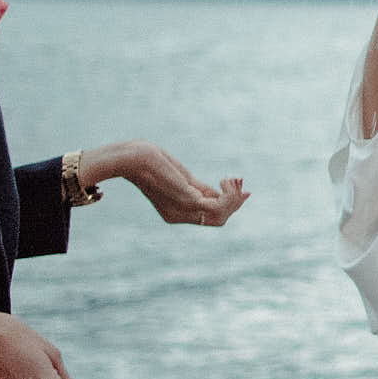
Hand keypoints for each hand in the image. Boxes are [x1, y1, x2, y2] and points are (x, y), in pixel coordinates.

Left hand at [78, 141, 249, 225]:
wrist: (133, 158)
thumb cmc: (154, 162)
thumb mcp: (183, 178)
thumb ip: (202, 189)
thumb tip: (227, 193)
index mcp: (175, 213)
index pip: (210, 218)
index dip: (230, 205)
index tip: (245, 190)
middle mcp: (178, 216)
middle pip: (219, 220)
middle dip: (235, 202)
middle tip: (238, 181)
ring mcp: (182, 211)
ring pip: (221, 216)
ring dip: (234, 198)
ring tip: (231, 180)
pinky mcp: (188, 200)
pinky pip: (219, 206)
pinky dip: (229, 194)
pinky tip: (227, 180)